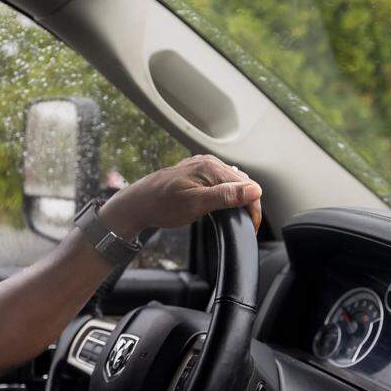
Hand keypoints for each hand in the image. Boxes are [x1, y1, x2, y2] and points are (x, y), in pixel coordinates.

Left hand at [99, 154, 261, 236]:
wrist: (136, 204)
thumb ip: (225, 196)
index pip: (248, 186)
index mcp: (211, 168)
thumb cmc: (161, 205)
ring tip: (237, 218)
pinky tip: (222, 206)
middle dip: (247, 204)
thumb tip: (254, 190)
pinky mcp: (194, 173)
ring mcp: (200, 167)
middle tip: (246, 225)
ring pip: (231, 183)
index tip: (251, 227)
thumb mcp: (196, 204)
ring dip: (237, 199)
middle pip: (242, 183)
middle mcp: (208, 163)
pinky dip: (225, 195)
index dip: (253, 208)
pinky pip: (218, 182)